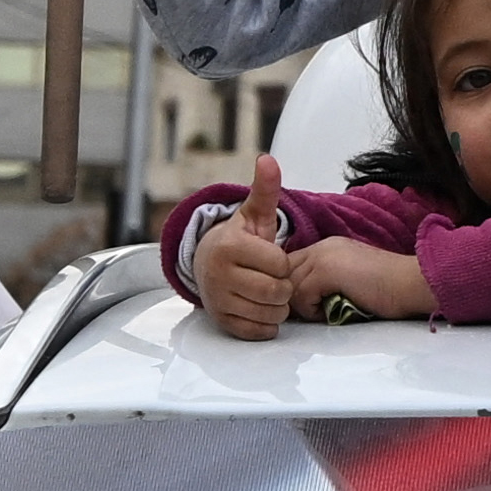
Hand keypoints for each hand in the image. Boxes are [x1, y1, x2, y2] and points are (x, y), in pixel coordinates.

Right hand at [187, 152, 298, 339]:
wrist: (206, 263)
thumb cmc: (239, 239)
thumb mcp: (253, 214)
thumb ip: (265, 190)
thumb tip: (268, 159)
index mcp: (229, 247)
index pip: (280, 264)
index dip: (284, 262)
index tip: (274, 258)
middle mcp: (219, 275)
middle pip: (277, 291)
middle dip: (284, 286)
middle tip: (275, 278)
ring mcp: (218, 301)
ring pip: (271, 313)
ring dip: (278, 306)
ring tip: (269, 291)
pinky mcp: (221, 323)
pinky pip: (259, 332)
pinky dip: (267, 323)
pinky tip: (261, 307)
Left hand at [288, 237, 436, 323]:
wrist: (412, 284)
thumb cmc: (391, 290)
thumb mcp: (352, 280)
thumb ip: (327, 282)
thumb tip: (301, 301)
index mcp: (329, 247)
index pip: (291, 264)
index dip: (293, 286)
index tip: (308, 305)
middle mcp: (323, 247)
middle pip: (284, 273)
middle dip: (293, 296)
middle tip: (313, 312)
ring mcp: (323, 256)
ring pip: (289, 284)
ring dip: (302, 304)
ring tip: (325, 312)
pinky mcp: (326, 270)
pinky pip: (301, 295)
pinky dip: (313, 310)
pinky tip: (334, 312)